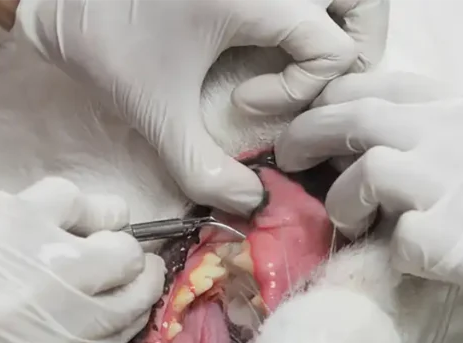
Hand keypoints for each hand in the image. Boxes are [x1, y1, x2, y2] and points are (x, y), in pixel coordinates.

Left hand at [12, 0, 387, 214]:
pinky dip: (313, 9)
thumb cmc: (103, 41)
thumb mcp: (154, 111)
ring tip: (310, 53)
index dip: (303, 89)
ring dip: (341, 19)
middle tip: (323, 74)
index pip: (333, 48)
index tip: (246, 102)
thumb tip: (248, 204)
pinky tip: (279, 34)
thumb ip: (202, 167)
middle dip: (358, 42)